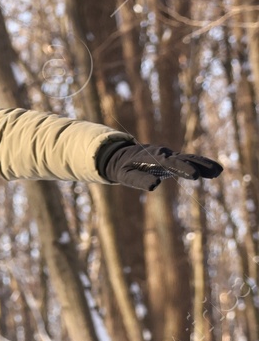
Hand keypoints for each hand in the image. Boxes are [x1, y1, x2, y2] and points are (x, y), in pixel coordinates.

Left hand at [98, 142, 221, 190]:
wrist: (123, 155)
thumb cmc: (123, 167)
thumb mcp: (125, 175)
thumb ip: (139, 179)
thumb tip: (154, 185)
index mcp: (152, 157)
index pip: (170, 163)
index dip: (182, 168)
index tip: (194, 175)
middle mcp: (164, 154)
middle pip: (184, 159)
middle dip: (198, 165)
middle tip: (213, 173)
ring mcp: (170, 156)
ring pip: (189, 159)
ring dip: (204, 164)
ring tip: (218, 172)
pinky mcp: (173, 160)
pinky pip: (189, 161)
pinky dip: (201, 165)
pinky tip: (214, 172)